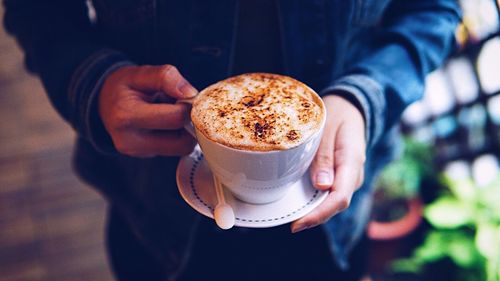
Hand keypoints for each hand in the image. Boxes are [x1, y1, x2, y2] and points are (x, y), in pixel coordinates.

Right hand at [99, 65, 197, 156]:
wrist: (103, 102)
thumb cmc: (123, 87)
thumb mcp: (140, 73)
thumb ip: (164, 77)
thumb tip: (190, 93)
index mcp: (126, 115)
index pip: (175, 118)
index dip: (187, 105)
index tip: (184, 95)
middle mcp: (130, 141)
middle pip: (182, 141)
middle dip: (188, 121)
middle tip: (180, 106)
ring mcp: (138, 152)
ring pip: (182, 148)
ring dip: (184, 131)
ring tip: (170, 114)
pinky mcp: (145, 156)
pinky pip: (174, 150)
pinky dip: (176, 136)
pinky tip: (165, 123)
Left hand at [291, 95, 365, 232]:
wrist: (350, 107)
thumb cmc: (337, 114)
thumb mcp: (327, 128)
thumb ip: (324, 156)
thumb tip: (322, 186)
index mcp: (352, 161)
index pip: (339, 197)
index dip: (319, 214)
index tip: (298, 224)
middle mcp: (353, 175)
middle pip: (335, 204)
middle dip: (314, 217)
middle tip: (290, 224)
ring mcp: (348, 178)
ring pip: (332, 201)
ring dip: (314, 210)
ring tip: (291, 217)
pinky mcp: (341, 177)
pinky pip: (330, 194)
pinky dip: (315, 201)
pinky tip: (299, 203)